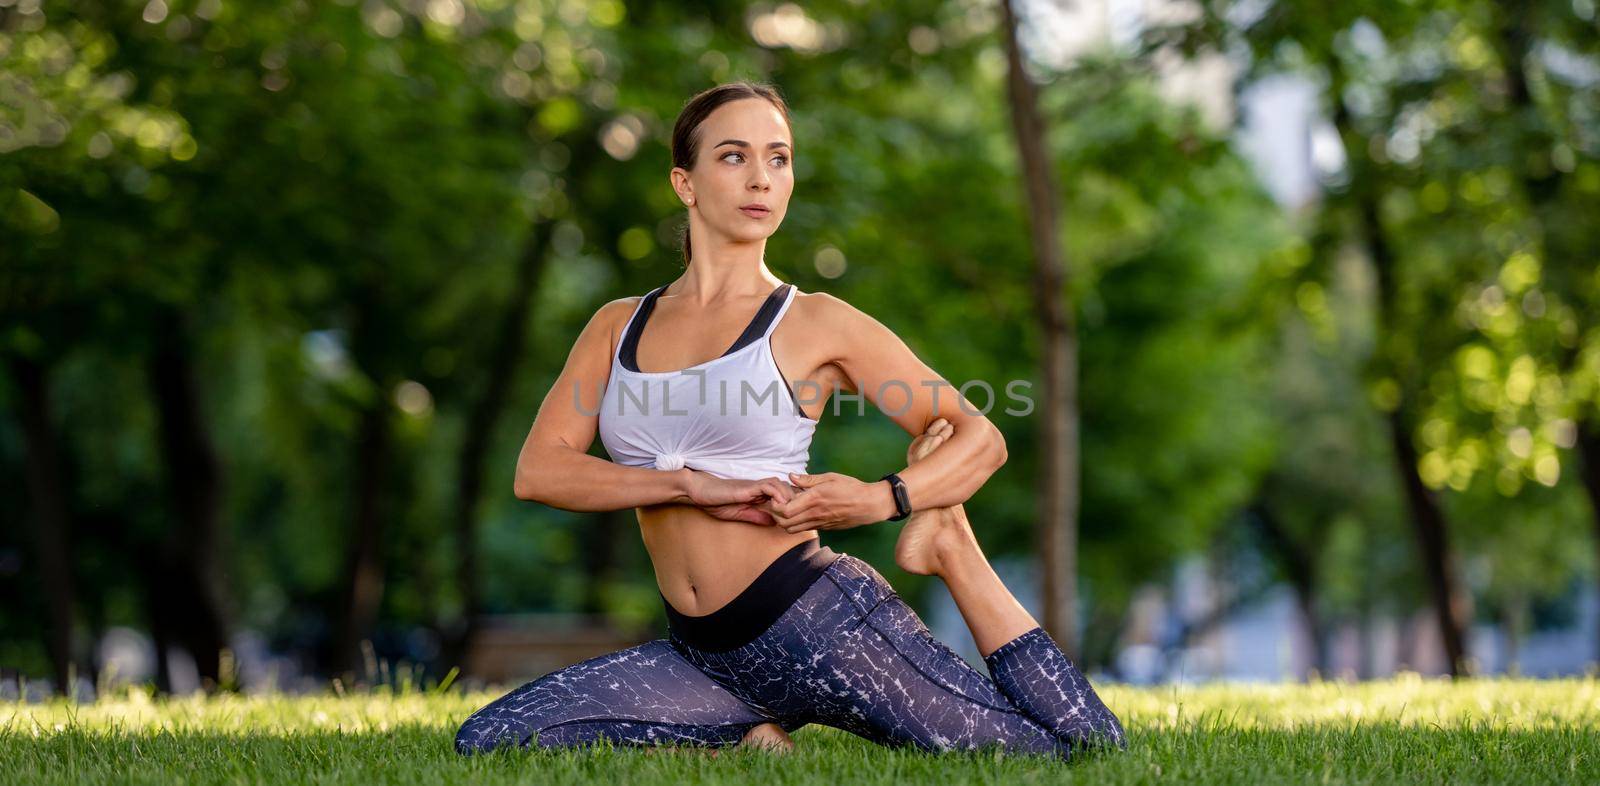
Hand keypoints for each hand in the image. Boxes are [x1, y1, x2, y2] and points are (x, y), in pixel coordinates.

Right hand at [685, 471, 794, 525]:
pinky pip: (768, 486)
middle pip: (787, 488)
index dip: (793, 502)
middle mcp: (760, 488)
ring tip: (794, 510)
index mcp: (759, 494)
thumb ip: (756, 516)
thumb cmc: (716, 502)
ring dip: (790, 496)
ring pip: (781, 485)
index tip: (799, 514)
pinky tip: (782, 504)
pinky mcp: (748, 486)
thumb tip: (774, 522)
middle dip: (797, 498)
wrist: (700, 491)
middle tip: (802, 512)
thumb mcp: (739, 514)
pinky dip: (777, 493)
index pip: (783, 494)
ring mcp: (754, 486)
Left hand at [769, 472, 894, 532]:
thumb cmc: (851, 488)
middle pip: (785, 523)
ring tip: (787, 509)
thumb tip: (791, 476)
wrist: (869, 505)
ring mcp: (819, 523)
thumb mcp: (830, 477)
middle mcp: (815, 513)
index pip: (785, 510)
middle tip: (778, 504)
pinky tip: (800, 513)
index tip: (777, 497)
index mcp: (814, 498)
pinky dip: (796, 523)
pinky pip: (804, 529)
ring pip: (792, 530)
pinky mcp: (824, 528)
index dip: (776, 506)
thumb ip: (808, 479)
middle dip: (776, 515)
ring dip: (785, 521)